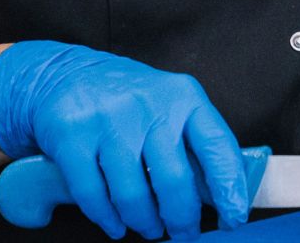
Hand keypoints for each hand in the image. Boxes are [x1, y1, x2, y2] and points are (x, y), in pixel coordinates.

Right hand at [0, 41, 249, 239]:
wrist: (65, 73)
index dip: (230, 189)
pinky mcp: (72, 136)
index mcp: (183, 97)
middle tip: (184, 232)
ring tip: (150, 228)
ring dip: (145, 224)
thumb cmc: (130, 100)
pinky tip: (117, 224)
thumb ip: (195, 147)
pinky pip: (93, 196)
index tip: (234, 218)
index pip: (217, 148)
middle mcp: (148, 105)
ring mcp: (108, 120)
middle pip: (174, 180)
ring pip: (132, 195)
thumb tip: (223, 198)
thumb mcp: (171, 108)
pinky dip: (108, 219)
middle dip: (183, 219)